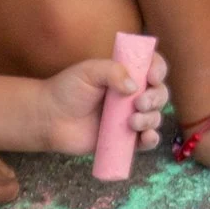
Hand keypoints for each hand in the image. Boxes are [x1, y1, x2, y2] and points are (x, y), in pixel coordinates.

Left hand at [38, 54, 172, 155]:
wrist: (50, 118)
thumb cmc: (67, 90)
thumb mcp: (89, 71)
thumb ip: (112, 71)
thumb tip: (134, 87)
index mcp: (126, 75)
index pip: (152, 67)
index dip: (158, 69)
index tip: (152, 77)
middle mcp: (132, 96)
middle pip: (159, 94)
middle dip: (155, 98)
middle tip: (138, 103)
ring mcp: (130, 118)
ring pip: (154, 117)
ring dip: (151, 119)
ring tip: (132, 122)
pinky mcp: (125, 139)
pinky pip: (147, 141)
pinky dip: (152, 139)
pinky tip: (146, 137)